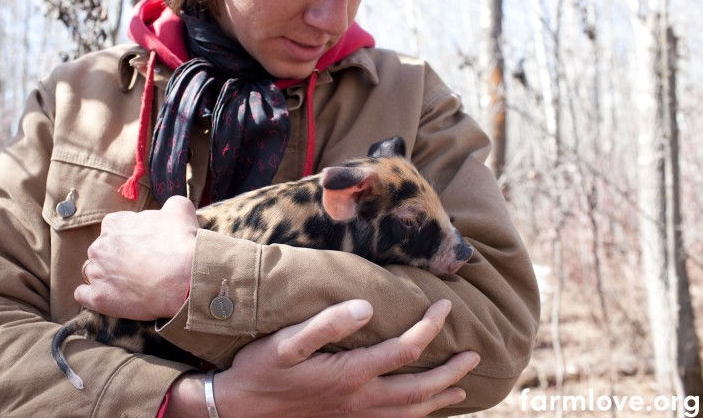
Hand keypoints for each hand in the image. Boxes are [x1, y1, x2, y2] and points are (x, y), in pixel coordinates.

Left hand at [74, 196, 196, 319]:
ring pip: (94, 272)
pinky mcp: (98, 297)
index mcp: (114, 223)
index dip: (131, 237)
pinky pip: (84, 295)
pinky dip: (93, 295)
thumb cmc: (181, 242)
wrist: (185, 277)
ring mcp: (97, 273)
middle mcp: (99, 246)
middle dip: (118, 257)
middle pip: (103, 250)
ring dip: (107, 276)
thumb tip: (169, 208)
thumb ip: (170, 204)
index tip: (145, 245)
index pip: (115, 227)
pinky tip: (110, 296)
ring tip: (130, 284)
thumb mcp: (180, 210)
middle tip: (141, 266)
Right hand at [166, 299, 479, 416]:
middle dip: (450, 371)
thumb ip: (326, 324)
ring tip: (461, 387)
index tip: (446, 306)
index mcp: (351, 374)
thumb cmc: (260, 370)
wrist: (238, 410)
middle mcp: (360, 400)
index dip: (430, 327)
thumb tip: (366, 307)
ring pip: (410, 413)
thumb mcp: (286, 342)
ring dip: (439, 398)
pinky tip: (421, 412)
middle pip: (419, 388)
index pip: (406, 350)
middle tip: (474, 355)